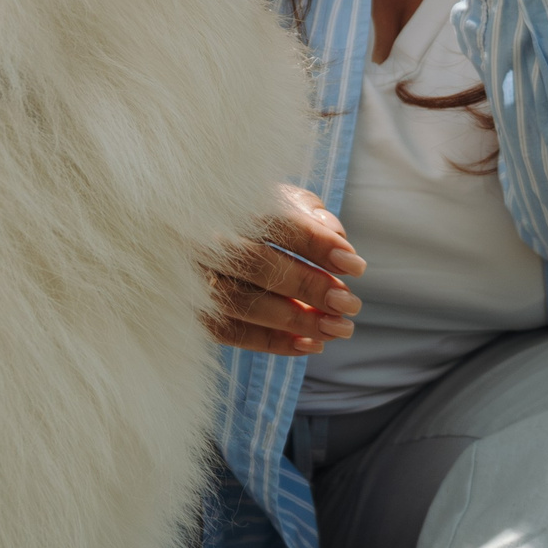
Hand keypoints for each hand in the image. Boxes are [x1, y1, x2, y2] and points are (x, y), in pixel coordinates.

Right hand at [202, 185, 365, 355]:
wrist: (196, 236)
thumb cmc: (254, 217)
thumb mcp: (282, 202)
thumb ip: (311, 215)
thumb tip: (338, 241)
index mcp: (231, 205)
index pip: (278, 223)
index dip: (318, 245)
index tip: (356, 266)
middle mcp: (205, 239)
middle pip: (258, 265)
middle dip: (310, 287)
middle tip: (351, 304)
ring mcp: (194, 276)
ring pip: (243, 303)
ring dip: (296, 321)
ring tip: (339, 329)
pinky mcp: (191, 310)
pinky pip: (229, 333)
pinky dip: (272, 343)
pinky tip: (310, 345)